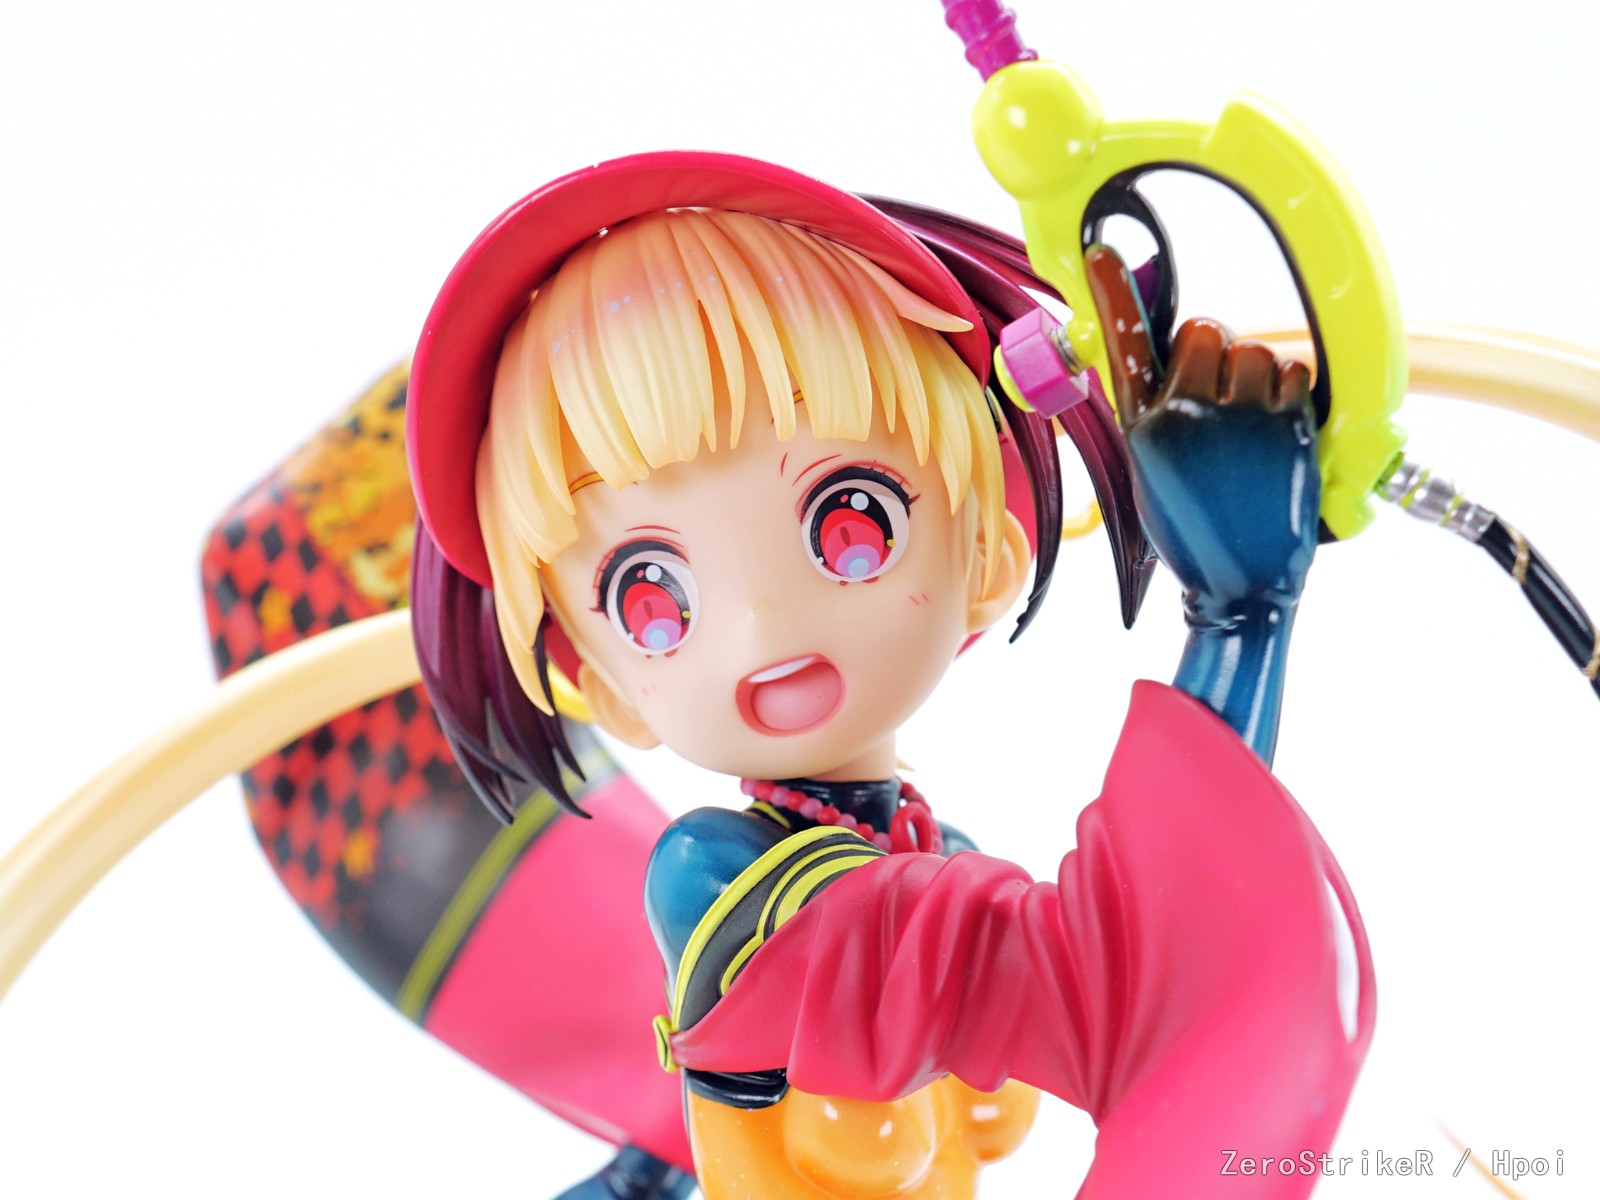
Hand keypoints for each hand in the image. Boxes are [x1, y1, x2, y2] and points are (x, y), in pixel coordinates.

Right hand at [1085, 246, 1319, 624]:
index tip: (1102, 253)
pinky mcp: (1289, 427)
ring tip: (1249, 424)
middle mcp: (1187, 416)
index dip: (1114, 296)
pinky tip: (1276, 433)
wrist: (1243, 587)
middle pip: (1203, 331)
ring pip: (1252, 349)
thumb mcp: (1154, 473)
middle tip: (1218, 394)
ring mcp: (1240, 420)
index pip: (1124, 346)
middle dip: (1213, 353)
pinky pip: (1292, 371)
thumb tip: (1179, 360)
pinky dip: (1288, 394)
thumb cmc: (1195, 530)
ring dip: (1255, 376)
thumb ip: (1158, 413)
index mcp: (1144, 428)